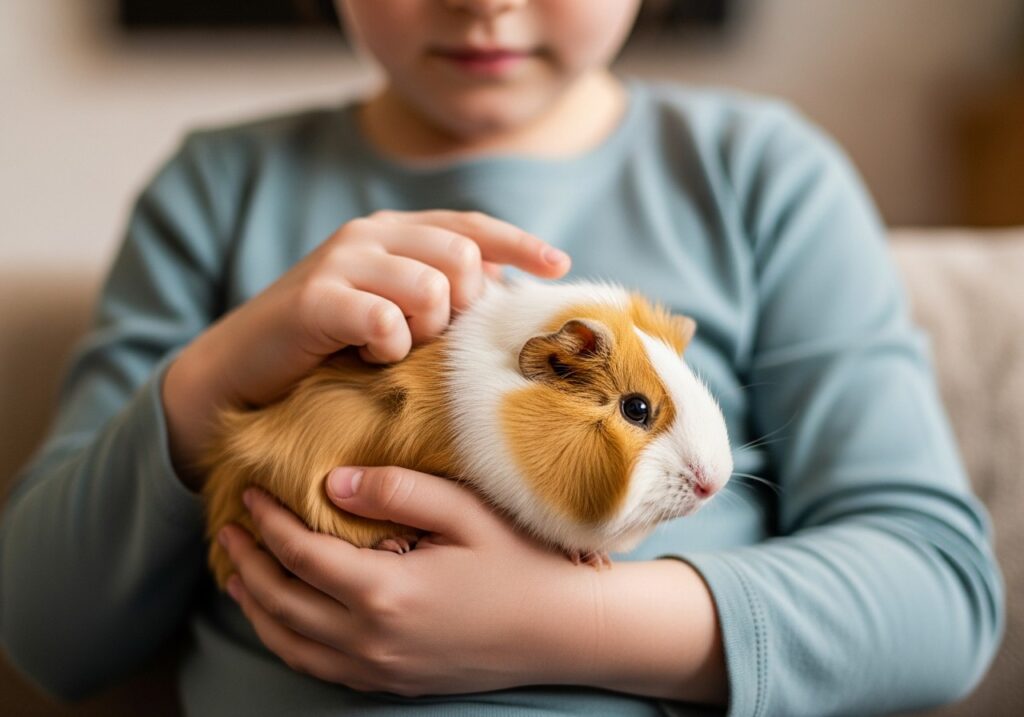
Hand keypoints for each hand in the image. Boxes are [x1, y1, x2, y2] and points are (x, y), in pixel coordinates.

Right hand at [162, 210, 570, 487]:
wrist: (239, 371)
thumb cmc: (327, 349)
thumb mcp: (392, 315)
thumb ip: (440, 299)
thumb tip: (509, 302)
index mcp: (394, 234)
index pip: (471, 227)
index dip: (519, 244)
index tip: (559, 266)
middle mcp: (369, 235)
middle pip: (462, 256)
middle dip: (465, 305)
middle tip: (437, 338)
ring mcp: (340, 261)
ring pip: (431, 286)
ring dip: (427, 331)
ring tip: (400, 350)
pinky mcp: (315, 298)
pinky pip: (386, 320)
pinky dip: (390, 348)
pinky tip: (372, 359)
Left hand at [217, 466, 601, 696]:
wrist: (565, 632)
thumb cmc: (523, 564)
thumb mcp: (467, 512)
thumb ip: (397, 492)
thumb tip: (333, 483)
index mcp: (385, 592)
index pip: (301, 555)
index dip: (269, 523)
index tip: (250, 493)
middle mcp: (371, 640)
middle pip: (283, 603)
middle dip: (248, 563)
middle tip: (228, 529)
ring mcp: (380, 669)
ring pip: (291, 645)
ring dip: (257, 607)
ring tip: (238, 575)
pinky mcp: (393, 683)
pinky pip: (319, 668)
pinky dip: (287, 642)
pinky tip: (286, 620)